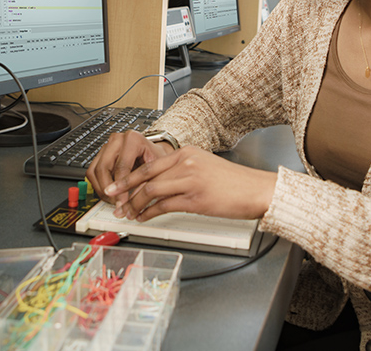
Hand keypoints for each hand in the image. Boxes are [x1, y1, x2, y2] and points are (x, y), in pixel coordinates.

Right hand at [86, 129, 172, 207]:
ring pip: (94, 171)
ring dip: (102, 189)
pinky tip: (110, 194)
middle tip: (116, 204)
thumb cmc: (157, 160)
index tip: (123, 203)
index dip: (121, 189)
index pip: (121, 167)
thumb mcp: (156, 170)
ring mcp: (107, 146)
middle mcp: (117, 139)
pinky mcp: (100, 155)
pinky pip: (92, 172)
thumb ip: (144, 184)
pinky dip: (98, 186)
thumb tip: (132, 202)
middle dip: (109, 190)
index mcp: (132, 139)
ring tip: (114, 201)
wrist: (154, 154)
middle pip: (103, 168)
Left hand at [101, 147, 276, 221]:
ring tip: (129, 213)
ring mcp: (191, 180)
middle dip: (125, 189)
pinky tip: (145, 217)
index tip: (117, 185)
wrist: (256, 190)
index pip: (150, 164)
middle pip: (146, 175)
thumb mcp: (204, 166)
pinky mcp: (196, 199)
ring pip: (152, 191)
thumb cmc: (233, 182)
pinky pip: (164, 206)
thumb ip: (182, 170)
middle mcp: (187, 162)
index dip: (130, 176)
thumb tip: (159, 183)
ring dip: (136, 204)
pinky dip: (150, 213)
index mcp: (187, 152)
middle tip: (113, 199)